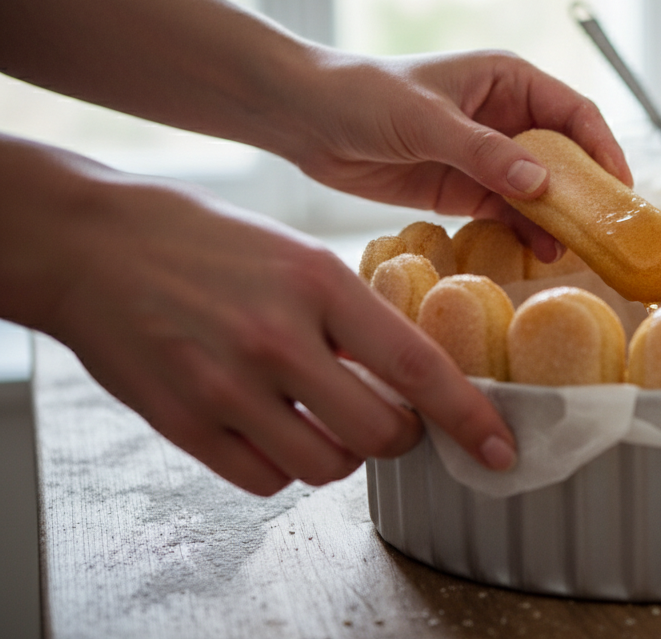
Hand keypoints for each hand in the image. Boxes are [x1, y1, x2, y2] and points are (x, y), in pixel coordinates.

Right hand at [1, 137, 515, 494]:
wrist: (95, 245)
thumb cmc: (209, 244)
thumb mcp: (299, 255)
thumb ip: (353, 314)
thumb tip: (412, 374)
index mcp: (319, 283)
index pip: (416, 367)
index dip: (468, 417)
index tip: (500, 448)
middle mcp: (277, 337)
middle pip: (379, 432)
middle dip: (399, 437)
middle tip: (389, 420)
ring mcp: (226, 384)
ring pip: (325, 465)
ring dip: (339, 453)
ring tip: (321, 418)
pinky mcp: (181, 421)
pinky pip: (264, 479)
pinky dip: (282, 467)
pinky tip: (272, 428)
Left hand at [280, 48, 633, 260]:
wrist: (306, 120)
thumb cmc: (365, 96)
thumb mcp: (427, 120)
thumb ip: (484, 153)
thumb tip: (541, 185)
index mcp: (509, 81)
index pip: (575, 114)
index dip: (603, 149)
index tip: (620, 187)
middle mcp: (508, 118)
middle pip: (566, 157)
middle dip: (587, 192)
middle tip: (608, 230)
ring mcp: (489, 158)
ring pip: (541, 192)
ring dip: (558, 220)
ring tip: (572, 252)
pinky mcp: (466, 191)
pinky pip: (510, 214)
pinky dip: (526, 234)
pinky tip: (537, 255)